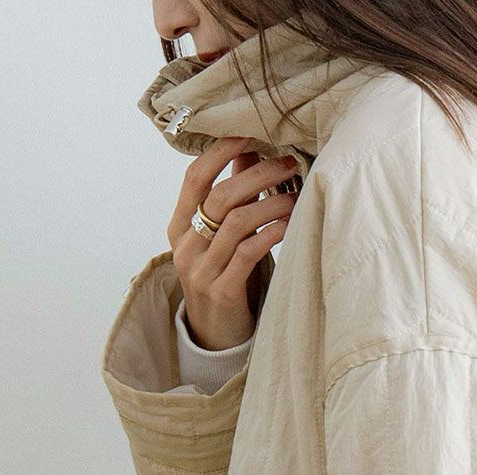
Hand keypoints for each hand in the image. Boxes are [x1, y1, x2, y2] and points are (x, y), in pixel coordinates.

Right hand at [167, 135, 299, 350]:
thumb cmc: (223, 279)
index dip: (221, 152)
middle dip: (259, 175)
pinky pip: (248, 252)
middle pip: (221, 196)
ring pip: (238, 222)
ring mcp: (200, 271)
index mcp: (179, 227)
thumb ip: (231, 198)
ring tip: (297, 196)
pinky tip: (290, 225)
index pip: (195, 177)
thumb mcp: (220, 239)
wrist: (215, 337)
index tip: (251, 134)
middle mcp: (185, 247)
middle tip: (289, 165)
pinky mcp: (221, 292)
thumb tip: (248, 152)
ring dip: (272, 203)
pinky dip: (272, 233)